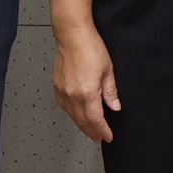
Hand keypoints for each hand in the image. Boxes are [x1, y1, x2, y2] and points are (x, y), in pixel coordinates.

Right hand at [52, 24, 120, 142]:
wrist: (72, 35)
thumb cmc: (90, 47)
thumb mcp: (108, 70)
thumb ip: (110, 91)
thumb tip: (114, 106)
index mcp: (87, 93)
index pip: (95, 119)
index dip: (102, 130)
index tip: (108, 137)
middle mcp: (72, 95)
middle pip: (82, 120)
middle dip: (91, 131)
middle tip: (98, 138)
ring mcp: (63, 91)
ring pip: (72, 115)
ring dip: (81, 124)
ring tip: (89, 129)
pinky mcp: (57, 85)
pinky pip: (64, 106)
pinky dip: (71, 113)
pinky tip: (76, 114)